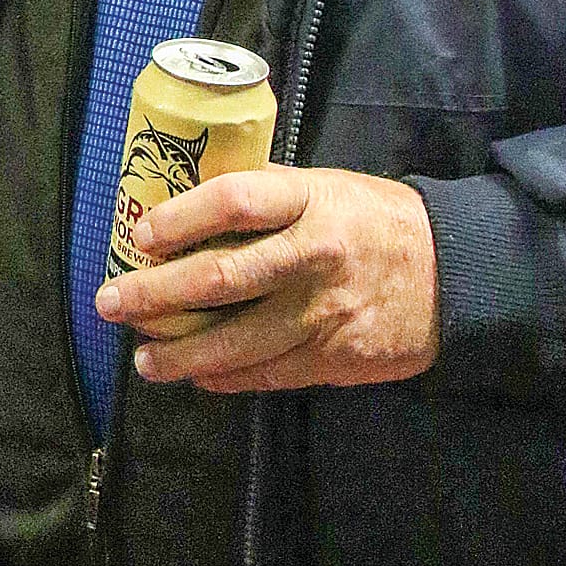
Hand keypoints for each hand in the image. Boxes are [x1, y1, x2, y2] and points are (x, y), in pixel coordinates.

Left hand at [93, 165, 437, 393]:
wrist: (454, 275)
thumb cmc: (375, 222)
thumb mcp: (329, 187)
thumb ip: (270, 197)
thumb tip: (193, 203)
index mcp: (311, 202)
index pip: (234, 201)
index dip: (180, 218)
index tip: (140, 234)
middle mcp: (314, 256)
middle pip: (221, 277)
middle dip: (156, 294)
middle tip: (111, 303)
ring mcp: (325, 313)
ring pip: (238, 341)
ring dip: (181, 354)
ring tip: (145, 357)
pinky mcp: (335, 357)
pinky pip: (268, 373)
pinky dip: (226, 378)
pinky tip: (197, 376)